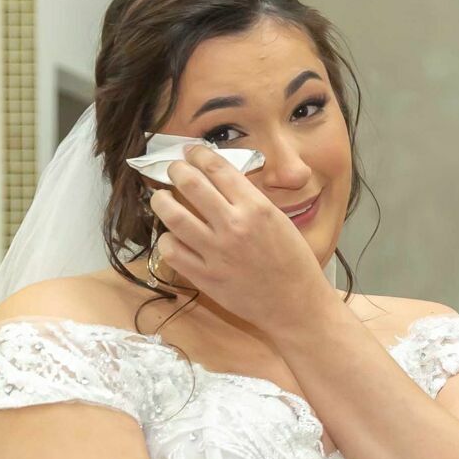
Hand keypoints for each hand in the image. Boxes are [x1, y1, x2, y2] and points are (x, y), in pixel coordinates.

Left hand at [147, 145, 330, 331]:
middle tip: (174, 170)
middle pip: (190, 184)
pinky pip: (171, 250)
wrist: (296, 305)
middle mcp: (234, 226)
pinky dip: (167, 239)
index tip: (191, 153)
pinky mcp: (205, 277)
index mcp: (256, 208)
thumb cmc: (293, 263)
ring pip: (172, 215)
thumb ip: (248, 201)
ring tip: (162, 198)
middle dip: (176, 170)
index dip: (198, 154)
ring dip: (161, 200)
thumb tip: (217, 181)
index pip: (217, 168)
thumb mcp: (279, 221)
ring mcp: (216, 252)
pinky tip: (172, 236)